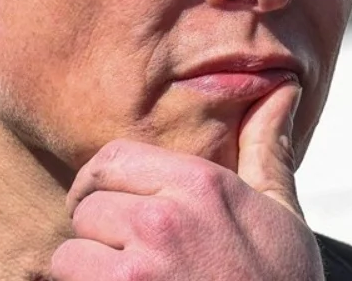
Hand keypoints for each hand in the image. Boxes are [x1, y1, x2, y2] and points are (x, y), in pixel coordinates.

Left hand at [50, 84, 323, 280]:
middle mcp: (162, 219)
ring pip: (69, 255)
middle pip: (87, 206)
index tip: (108, 205)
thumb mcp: (282, 213)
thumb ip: (266, 149)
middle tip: (123, 253)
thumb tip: (282, 90)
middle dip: (98, 231)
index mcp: (198, 184)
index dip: (102, 183)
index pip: (112, 160)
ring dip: (87, 272)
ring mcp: (136, 271)